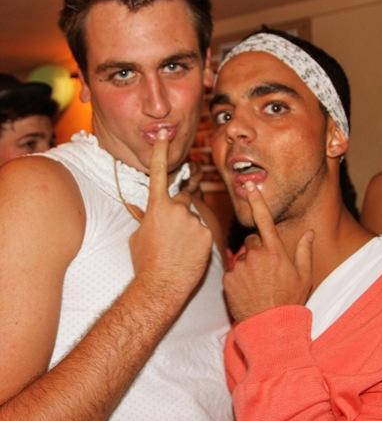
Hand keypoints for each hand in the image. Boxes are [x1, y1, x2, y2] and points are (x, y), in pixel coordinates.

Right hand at [129, 130, 212, 310]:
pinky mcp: (206, 233)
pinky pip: (204, 230)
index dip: (160, 153)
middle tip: (173, 234)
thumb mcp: (138, 236)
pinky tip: (189, 253)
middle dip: (179, 211)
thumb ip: (143, 217)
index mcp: (156, 207)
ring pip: (194, 217)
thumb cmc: (145, 261)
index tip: (163, 135)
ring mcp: (193, 220)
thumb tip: (136, 207)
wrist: (161, 285)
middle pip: (183, 199)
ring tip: (179, 249)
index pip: (159, 174)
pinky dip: (198, 240)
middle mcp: (176, 208)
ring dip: (188, 228)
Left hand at [223, 182, 313, 321]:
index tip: (250, 187)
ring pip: (241, 256)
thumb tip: (310, 233)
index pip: (265, 220)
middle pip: (252, 241)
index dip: (258, 201)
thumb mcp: (304, 276)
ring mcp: (241, 267)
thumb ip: (304, 251)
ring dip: (247, 264)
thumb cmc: (290, 301)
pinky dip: (238, 277)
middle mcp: (256, 255)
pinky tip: (247, 289)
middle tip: (266, 269)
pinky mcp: (228, 279)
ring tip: (257, 283)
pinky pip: (232, 270)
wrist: (270, 326)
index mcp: (276, 252)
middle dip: (257, 249)